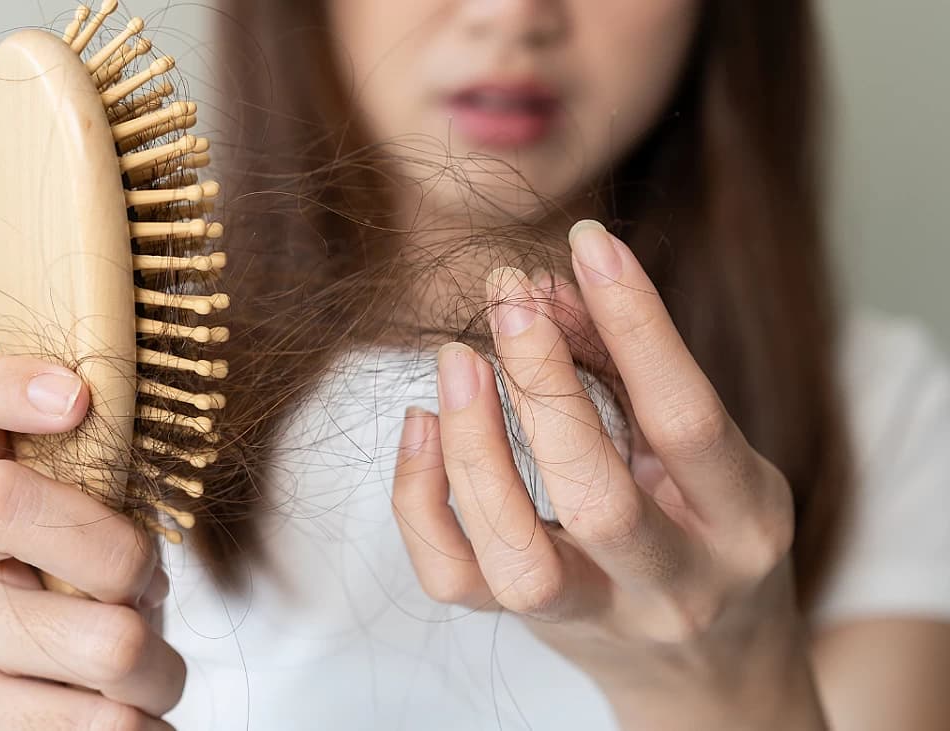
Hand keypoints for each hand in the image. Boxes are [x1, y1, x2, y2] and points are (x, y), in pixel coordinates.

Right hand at [0, 354, 183, 728]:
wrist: (5, 685)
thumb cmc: (66, 578)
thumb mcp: (80, 514)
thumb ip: (104, 480)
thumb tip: (158, 477)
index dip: (0, 383)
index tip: (77, 398)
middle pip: (15, 507)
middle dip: (126, 557)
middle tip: (143, 587)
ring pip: (107, 642)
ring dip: (158, 663)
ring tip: (143, 665)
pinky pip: (102, 723)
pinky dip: (141, 722)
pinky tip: (123, 710)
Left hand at [392, 222, 824, 727]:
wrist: (709, 670)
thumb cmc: (708, 530)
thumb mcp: (700, 448)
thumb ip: (627, 366)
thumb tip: (545, 288)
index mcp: (740, 520)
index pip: (686, 417)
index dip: (636, 324)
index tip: (588, 244)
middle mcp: (675, 583)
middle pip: (596, 498)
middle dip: (542, 385)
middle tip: (508, 298)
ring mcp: (600, 619)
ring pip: (517, 559)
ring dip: (473, 445)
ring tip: (459, 359)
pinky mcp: (533, 631)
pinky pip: (454, 578)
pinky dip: (420, 498)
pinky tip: (423, 424)